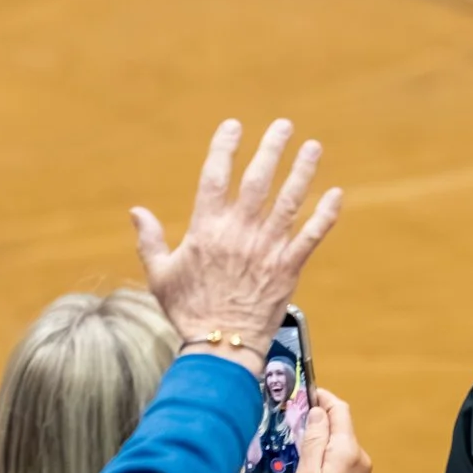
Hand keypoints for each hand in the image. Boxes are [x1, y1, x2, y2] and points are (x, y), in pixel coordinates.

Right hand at [132, 119, 342, 362]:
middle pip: (258, 180)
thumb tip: (136, 211)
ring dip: (302, 171)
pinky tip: (336, 194)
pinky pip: (311, 236)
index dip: (224, 148)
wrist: (221, 346)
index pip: (215, 177)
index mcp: (206, 230)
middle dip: (271, 148)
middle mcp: (239, 233)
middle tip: (284, 125)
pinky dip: (325, 215)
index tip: (234, 125)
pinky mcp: (288, 267)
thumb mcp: (160, 275)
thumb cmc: (188, 311)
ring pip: (289, 201)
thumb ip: (150, 240)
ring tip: (313, 147)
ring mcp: (266, 249)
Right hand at [290, 388, 369, 472]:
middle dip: (319, 415)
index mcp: (348, 450)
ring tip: (294, 435)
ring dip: (320, 433)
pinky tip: (306, 457)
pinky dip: (325, 449)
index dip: (322, 397)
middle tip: (291, 414)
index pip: (339, 410)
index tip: (302, 393)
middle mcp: (359, 456)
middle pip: (341, 423)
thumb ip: (314, 440)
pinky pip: (340, 455)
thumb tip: (318, 411)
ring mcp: (360, 469)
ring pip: (340, 440)